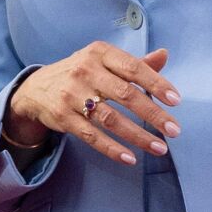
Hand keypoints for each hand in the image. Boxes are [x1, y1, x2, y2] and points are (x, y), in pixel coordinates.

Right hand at [5, 43, 180, 166]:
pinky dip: (112, 149)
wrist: (36, 89)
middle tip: (174, 130)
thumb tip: (164, 55)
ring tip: (159, 148)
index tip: (176, 101)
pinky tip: (131, 158)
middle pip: (125, 94)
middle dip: (153, 114)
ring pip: (110, 119)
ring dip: (138, 136)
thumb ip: (134, 62)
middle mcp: (85, 71)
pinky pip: (92, 136)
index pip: (133, 67)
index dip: (156, 83)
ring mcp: (72, 95)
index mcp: (99, 53)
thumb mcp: (103, 61)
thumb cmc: (81, 73)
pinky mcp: (63, 117)